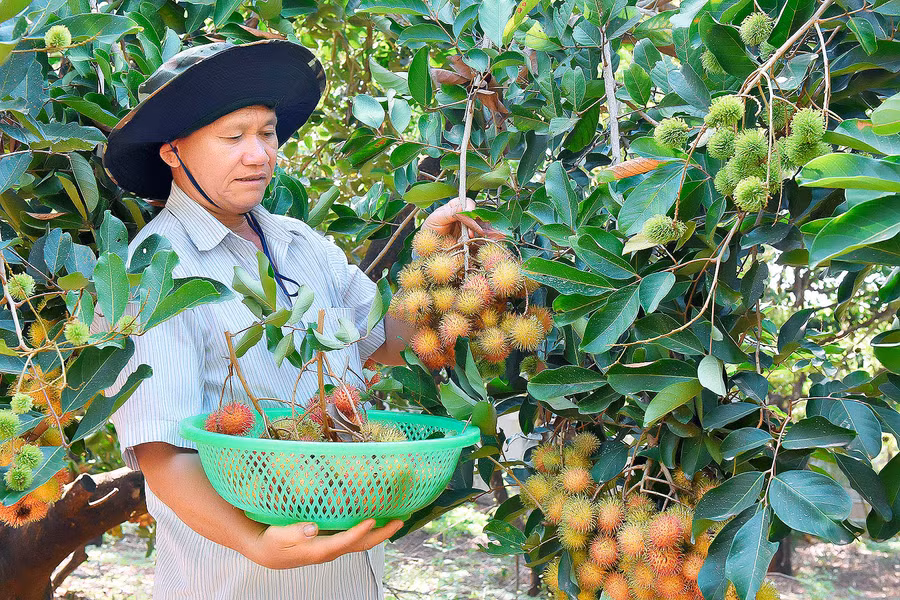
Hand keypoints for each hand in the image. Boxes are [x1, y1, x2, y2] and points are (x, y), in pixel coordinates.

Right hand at [246, 518, 403, 569]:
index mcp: (320, 550)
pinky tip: (374, 519)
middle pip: (361, 545)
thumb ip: (296, 532)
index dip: (359, 532)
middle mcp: (330, 551)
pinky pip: (353, 537)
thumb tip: (313, 528)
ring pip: (360, 542)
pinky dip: (367, 530)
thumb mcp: (280, 536)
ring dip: (379, 532)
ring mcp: (332, 547)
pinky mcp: (330, 542)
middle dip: (382, 534)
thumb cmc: (273, 542)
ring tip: (394, 519)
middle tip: (400, 521)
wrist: (266, 551)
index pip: (345, 542)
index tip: (373, 520)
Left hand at [422, 197, 505, 240]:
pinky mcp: (467, 236)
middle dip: (474, 222)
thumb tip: (462, 207)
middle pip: (474, 214)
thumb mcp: (436, 219)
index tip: (469, 214)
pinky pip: (475, 235)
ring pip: (477, 225)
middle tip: (471, 230)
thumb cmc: (430, 228)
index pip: (466, 202)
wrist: (428, 244)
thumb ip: (449, 213)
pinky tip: (472, 241)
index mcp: (454, 206)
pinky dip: (476, 238)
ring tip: (471, 237)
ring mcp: (466, 226)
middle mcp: (462, 214)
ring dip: (476, 230)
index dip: (469, 207)